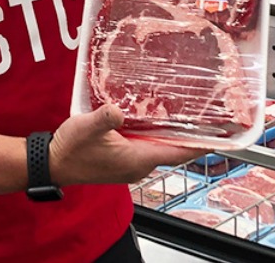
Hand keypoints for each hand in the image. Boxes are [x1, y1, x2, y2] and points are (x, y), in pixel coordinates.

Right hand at [48, 104, 205, 185]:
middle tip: (209, 118)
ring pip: (161, 149)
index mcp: (137, 159)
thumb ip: (103, 118)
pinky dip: (158, 136)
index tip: (222, 136)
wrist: (52, 163)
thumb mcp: (86, 128)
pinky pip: (148, 148)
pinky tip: (156, 121)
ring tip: (189, 116)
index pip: (178, 152)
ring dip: (174, 136)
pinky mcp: (123, 161)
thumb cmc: (70, 149)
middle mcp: (139, 165)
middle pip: (174, 151)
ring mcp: (131, 165)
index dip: (201, 144)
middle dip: (192, 137)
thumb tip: (117, 110)